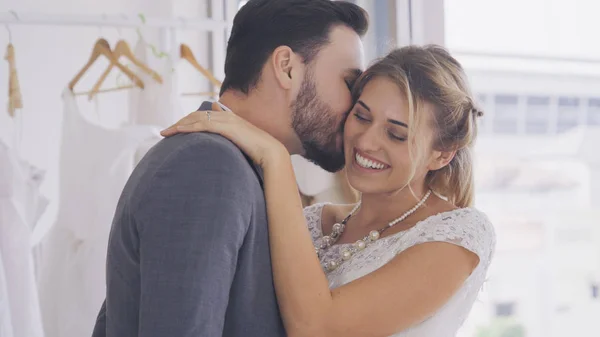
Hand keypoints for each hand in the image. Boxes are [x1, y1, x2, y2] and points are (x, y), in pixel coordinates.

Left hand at [160, 108, 288, 167]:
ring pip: (196, 118)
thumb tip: (221, 147)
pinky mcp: (227, 127)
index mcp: (230, 118)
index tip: (176, 129)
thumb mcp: (241, 144)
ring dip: (179, 125)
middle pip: (196, 115)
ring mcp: (227, 120)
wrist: (270, 153)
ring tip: (166, 133)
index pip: (203, 115)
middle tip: (165, 132)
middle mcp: (227, 115)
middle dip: (179, 123)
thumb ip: (230, 141)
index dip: (188, 121)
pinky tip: (178, 131)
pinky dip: (189, 127)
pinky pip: (203, 124)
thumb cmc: (258, 153)